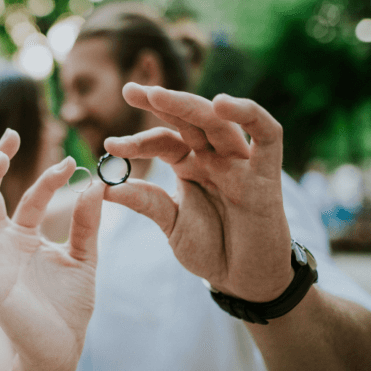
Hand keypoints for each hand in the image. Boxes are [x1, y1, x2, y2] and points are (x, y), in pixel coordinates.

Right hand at [0, 130, 104, 370]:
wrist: (63, 347)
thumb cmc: (69, 306)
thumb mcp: (83, 258)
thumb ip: (85, 223)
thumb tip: (97, 184)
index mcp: (24, 234)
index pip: (30, 195)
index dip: (48, 177)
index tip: (71, 162)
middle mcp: (2, 242)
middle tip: (10, 135)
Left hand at [103, 83, 292, 301]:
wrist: (244, 280)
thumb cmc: (210, 248)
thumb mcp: (170, 223)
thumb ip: (144, 201)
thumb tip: (103, 186)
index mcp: (189, 165)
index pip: (161, 141)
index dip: (135, 142)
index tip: (109, 145)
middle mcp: (213, 157)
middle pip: (188, 120)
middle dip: (160, 102)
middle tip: (130, 90)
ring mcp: (240, 163)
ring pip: (219, 122)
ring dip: (190, 106)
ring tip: (160, 96)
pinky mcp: (267, 174)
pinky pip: (268, 135)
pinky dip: (250, 114)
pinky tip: (224, 104)